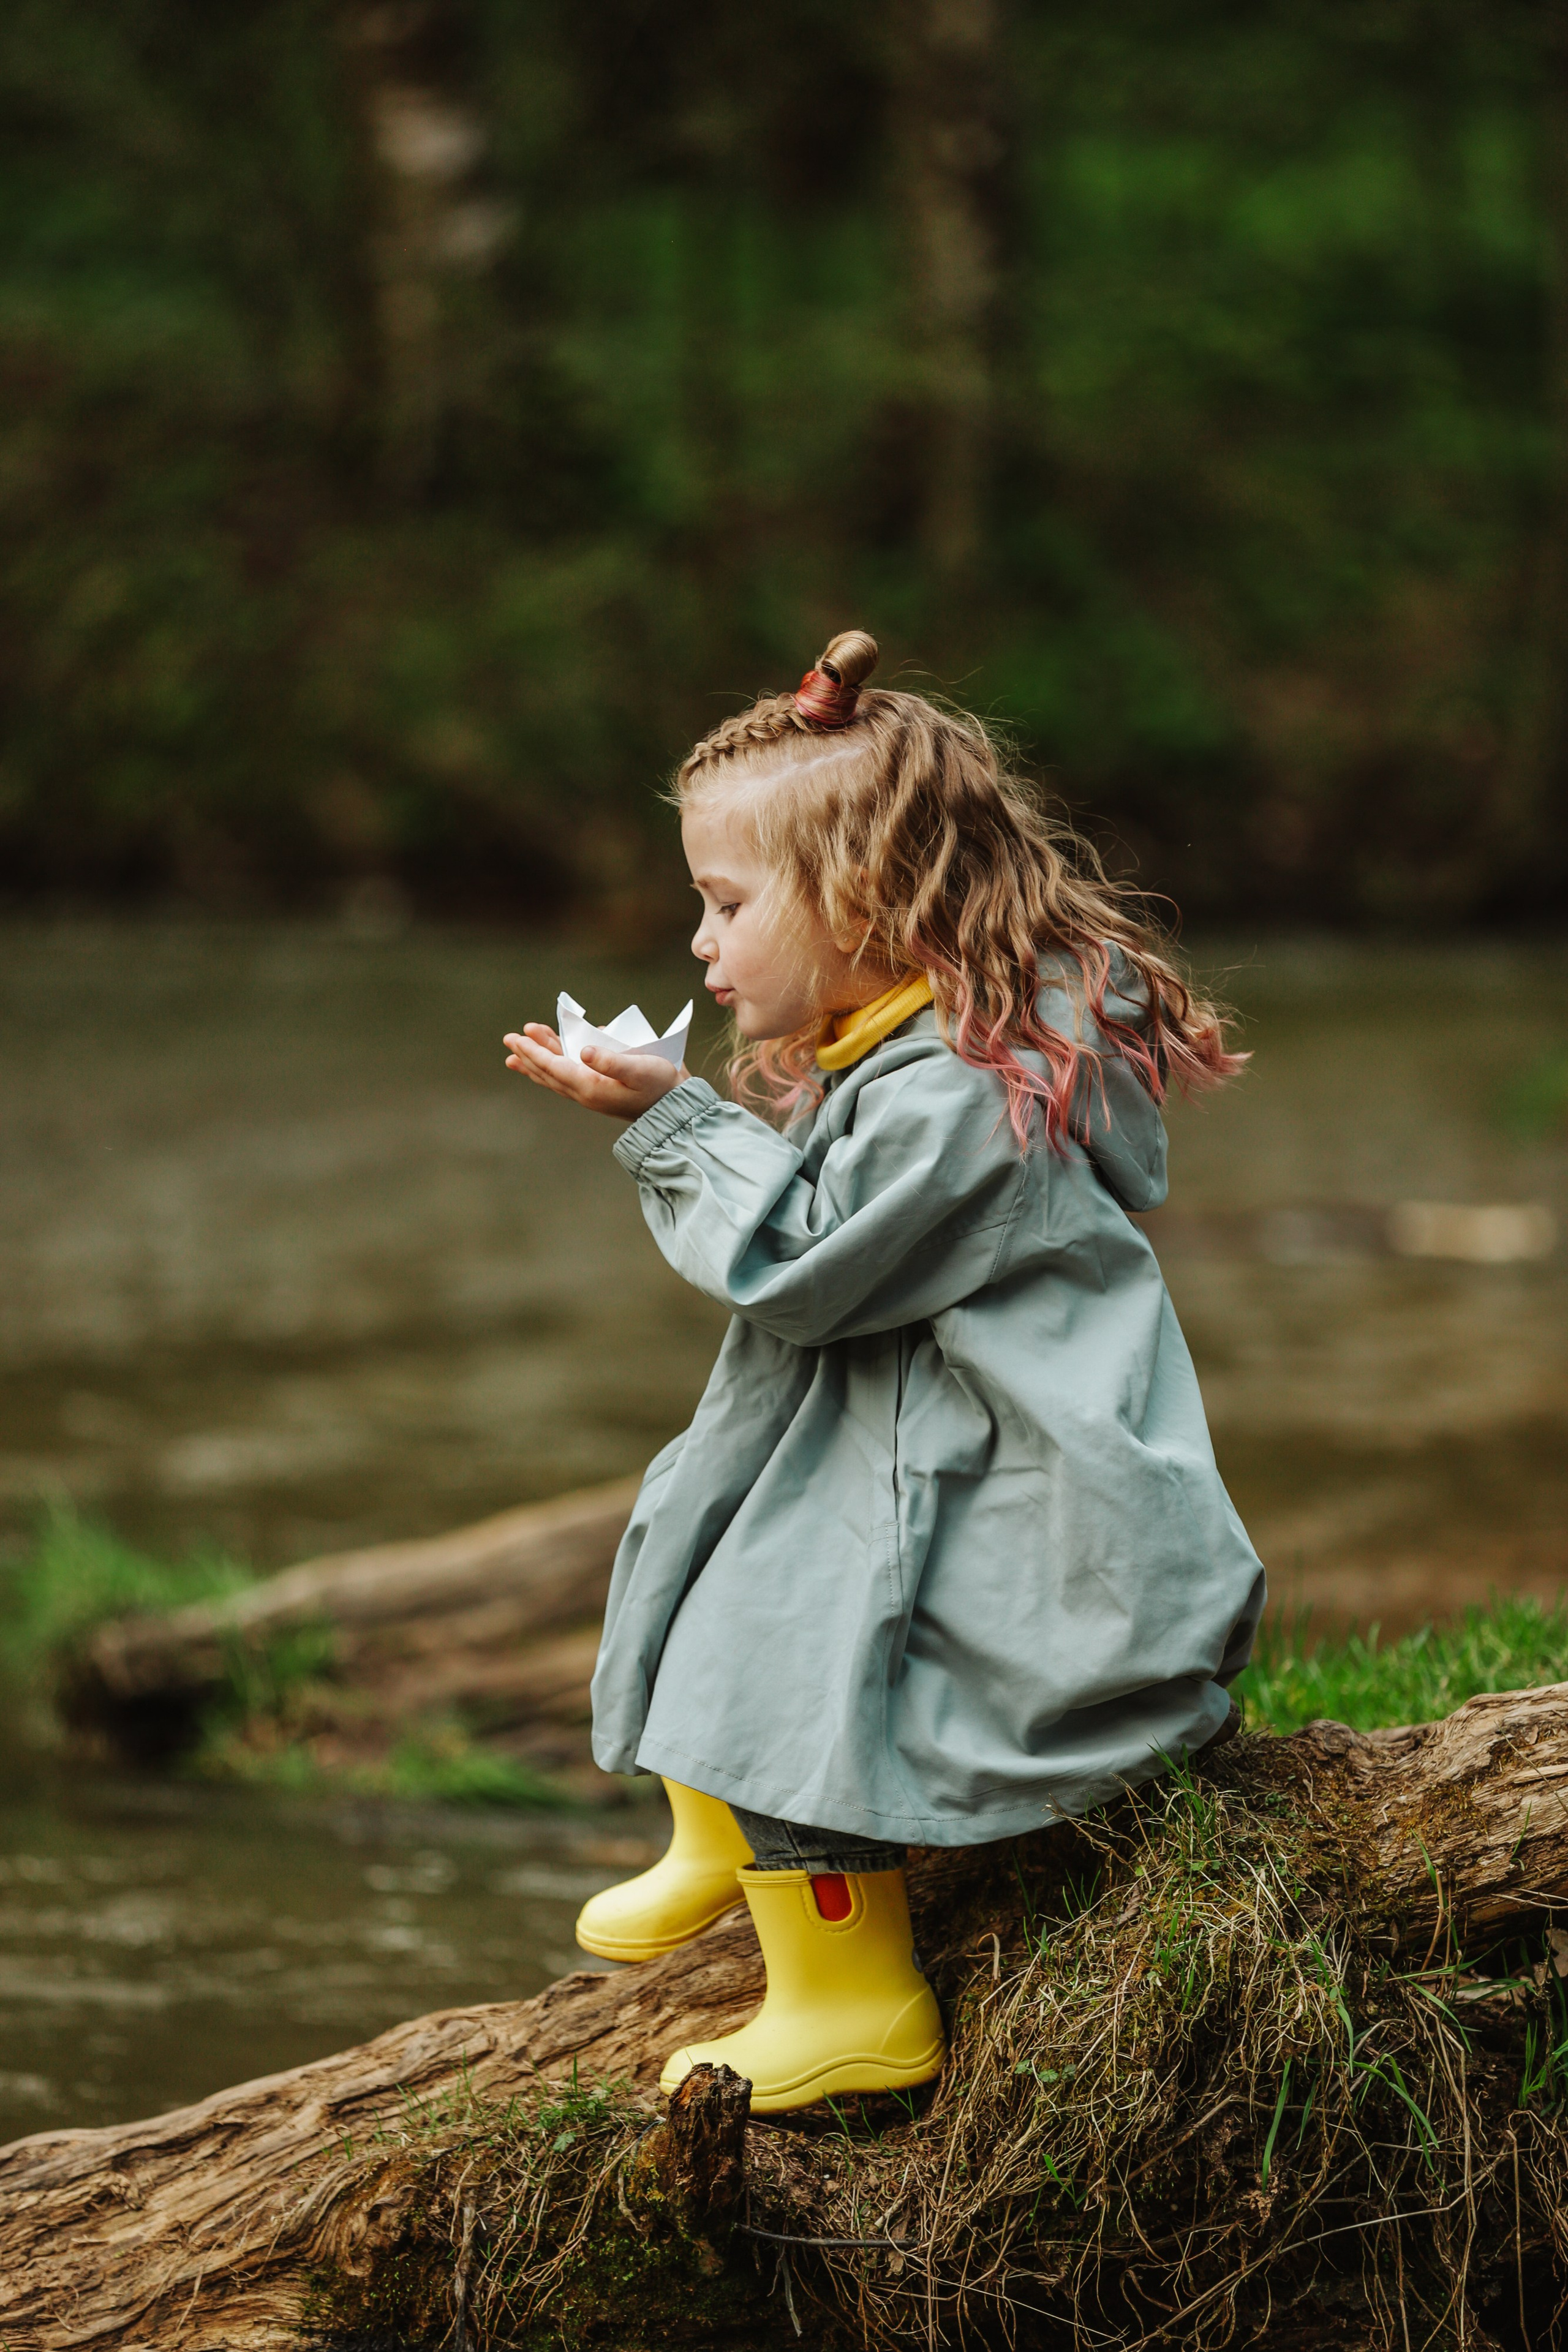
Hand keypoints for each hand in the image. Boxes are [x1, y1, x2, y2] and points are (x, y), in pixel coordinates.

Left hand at [502, 1024, 683, 1120]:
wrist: (674, 1107)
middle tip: (509, 1039)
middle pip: (548, 1071)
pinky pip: (567, 1078)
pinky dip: (553, 1067)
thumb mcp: (638, 1069)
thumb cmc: (659, 1085)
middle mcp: (585, 1091)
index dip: (534, 1051)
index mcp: (590, 1086)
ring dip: (536, 1062)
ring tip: (517, 1053)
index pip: (553, 1066)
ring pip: (555, 1075)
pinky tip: (552, 1058)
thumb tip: (583, 1050)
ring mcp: (590, 1092)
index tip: (518, 1037)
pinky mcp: (598, 1090)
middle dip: (528, 1054)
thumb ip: (611, 1060)